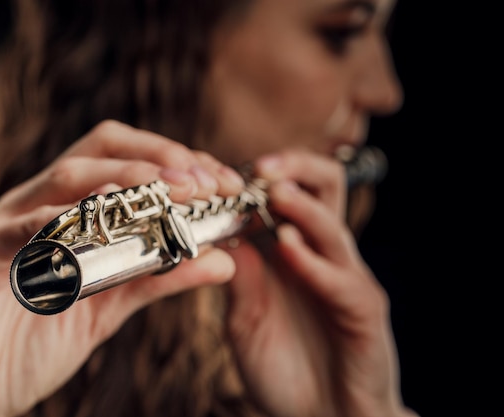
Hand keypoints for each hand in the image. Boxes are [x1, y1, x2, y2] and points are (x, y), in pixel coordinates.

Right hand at [0, 120, 243, 416]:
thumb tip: (223, 260)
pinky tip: (99, 217)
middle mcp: (38, 205)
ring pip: (65, 178)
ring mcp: (5, 223)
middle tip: (204, 181)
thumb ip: (161, 277)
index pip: (128, 161)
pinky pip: (19, 228)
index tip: (223, 182)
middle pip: (100, 150)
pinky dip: (61, 219)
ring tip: (173, 190)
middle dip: (159, 157)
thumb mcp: (110, 306)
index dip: (177, 162)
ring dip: (125, 179)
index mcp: (70, 212)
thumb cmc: (31, 345)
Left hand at [222, 148, 416, 416]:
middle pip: (323, 189)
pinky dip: (313, 261)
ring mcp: (345, 278)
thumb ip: (238, 278)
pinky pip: (340, 278)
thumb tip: (221, 233)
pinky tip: (289, 249)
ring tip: (273, 191)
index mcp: (292, 253)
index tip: (221, 170)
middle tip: (258, 167)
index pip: (283, 195)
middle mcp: (321, 256)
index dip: (256, 179)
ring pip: (333, 226)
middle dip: (294, 168)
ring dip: (302, 206)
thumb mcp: (245, 320)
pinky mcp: (363, 309)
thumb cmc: (283, 369)